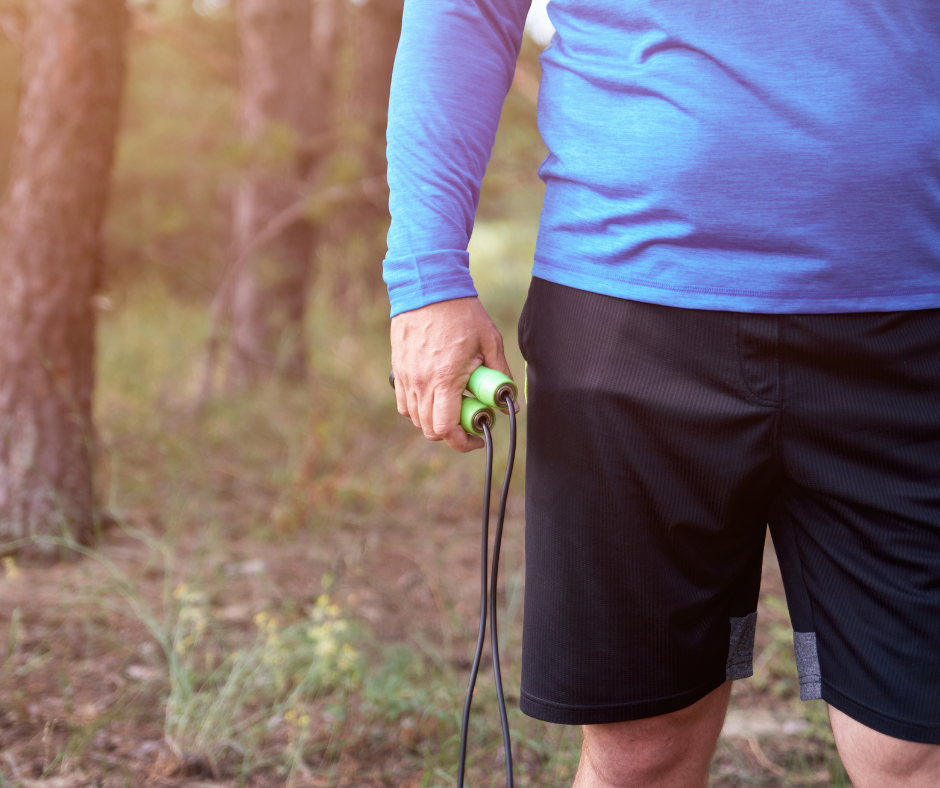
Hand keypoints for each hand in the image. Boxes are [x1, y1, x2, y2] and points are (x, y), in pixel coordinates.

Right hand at [391, 297, 514, 451]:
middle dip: (452, 433)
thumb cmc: (461, 313)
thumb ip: (500, 375)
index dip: (463, 442)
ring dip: (435, 420)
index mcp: (444, 378)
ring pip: (415, 419)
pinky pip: (404, 403)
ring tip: (453, 404)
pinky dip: (418, 409)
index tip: (478, 436)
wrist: (428, 287)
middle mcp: (421, 382)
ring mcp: (406, 377)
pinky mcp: (398, 369)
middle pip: (430, 429)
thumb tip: (510, 402)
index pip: (446, 428)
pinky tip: (434, 395)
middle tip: (469, 419)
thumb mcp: (489, 342)